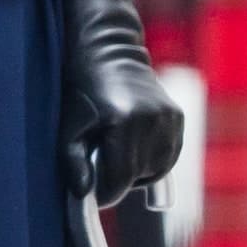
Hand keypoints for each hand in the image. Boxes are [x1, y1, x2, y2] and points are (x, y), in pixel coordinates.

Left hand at [59, 0, 185, 207]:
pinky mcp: (178, 117)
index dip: (104, 192)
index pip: (119, 180)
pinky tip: (136, 148)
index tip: (92, 190)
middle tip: (102, 165)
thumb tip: (84, 194)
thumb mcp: (69, 126)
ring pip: (156, 171)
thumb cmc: (82, 91)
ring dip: (138, 172)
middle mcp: (150, 119)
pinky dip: (153, 161)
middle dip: (118, 181)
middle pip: (137, 178)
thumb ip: (73, 162)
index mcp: (122, 120)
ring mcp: (168, 117)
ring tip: (118, 154)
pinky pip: (169, 156)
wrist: (108, 52)